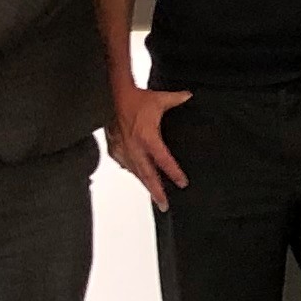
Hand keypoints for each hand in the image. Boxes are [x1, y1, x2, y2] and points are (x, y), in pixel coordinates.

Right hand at [107, 82, 190, 204]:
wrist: (111, 97)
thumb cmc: (133, 99)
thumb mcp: (159, 99)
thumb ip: (176, 99)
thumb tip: (189, 96)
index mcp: (148, 138)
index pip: (164, 160)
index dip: (174, 173)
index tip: (182, 183)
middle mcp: (135, 148)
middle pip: (148, 175)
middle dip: (157, 192)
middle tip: (164, 205)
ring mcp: (123, 150)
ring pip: (136, 173)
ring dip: (146, 185)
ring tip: (155, 196)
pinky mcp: (114, 149)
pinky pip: (125, 165)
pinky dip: (133, 172)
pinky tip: (138, 176)